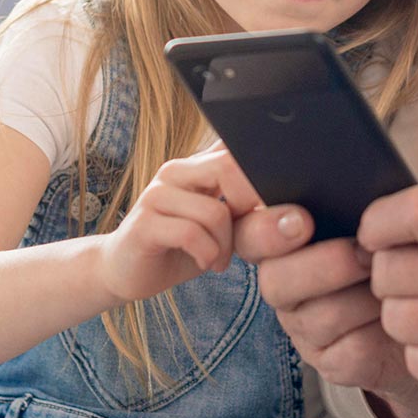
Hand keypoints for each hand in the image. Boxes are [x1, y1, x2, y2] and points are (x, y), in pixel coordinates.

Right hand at [94, 147, 262, 304]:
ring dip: (226, 245)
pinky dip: (207, 254)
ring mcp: (157, 194)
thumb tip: (291, 207)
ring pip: (215, 211)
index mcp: (198, 165)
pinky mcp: (144, 222)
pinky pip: (191, 233)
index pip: (237, 147)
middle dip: (249, 208)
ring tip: (219, 259)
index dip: (262, 175)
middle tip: (246, 237)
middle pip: (230, 168)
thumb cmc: (181, 246)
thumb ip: (246, 207)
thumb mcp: (221, 225)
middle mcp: (177, 170)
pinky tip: (205, 262)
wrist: (126, 270)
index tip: (268, 208)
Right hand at [234, 202, 417, 417]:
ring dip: (362, 297)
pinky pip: (348, 351)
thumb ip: (356, 199)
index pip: (250, 236)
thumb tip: (347, 185)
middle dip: (324, 265)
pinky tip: (398, 315)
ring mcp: (304, 329)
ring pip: (317, 317)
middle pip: (275, 282)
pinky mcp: (331, 363)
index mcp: (285, 242)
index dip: (267, 232)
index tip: (303, 221)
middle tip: (365, 252)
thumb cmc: (401, 249)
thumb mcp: (382, 215)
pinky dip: (380, 331)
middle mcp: (285, 286)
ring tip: (393, 282)